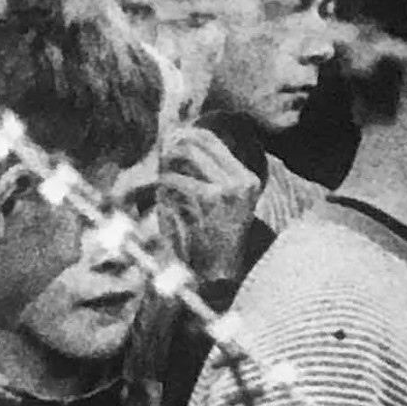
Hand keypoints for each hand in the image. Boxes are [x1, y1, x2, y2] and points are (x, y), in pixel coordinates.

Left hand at [146, 127, 261, 278]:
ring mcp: (226, 189)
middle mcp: (241, 180)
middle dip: (171, 148)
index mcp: (247, 178)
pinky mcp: (208, 200)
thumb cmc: (215, 237)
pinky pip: (176, 181)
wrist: (220, 270)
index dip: (186, 135)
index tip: (169, 140)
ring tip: (161, 183)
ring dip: (166, 170)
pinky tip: (163, 200)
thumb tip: (181, 141)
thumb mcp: (223, 203)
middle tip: (159, 157)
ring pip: (183, 159)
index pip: (212, 139)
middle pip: (196, 143)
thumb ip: (209, 175)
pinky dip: (163, 188)